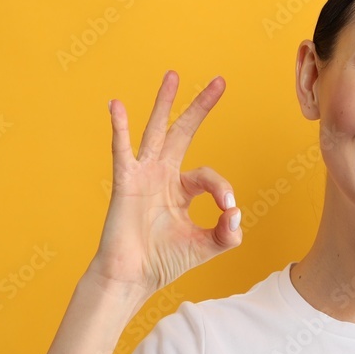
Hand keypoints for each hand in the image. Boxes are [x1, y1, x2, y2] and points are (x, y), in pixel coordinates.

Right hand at [84, 71, 241, 303]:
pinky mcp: (125, 181)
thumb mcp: (206, 246)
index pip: (210, 176)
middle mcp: (162, 175)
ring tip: (174, 76)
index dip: (223, 191)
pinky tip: (117, 105)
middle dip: (201, 107)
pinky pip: (122, 149)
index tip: (228, 211)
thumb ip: (227, 232)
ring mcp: (143, 175)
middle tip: (220, 82)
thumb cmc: (164, 261)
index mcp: (181, 188)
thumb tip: (237, 215)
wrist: (133, 277)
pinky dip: (120, 127)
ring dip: (165, 102)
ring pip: (157, 131)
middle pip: (184, 132)